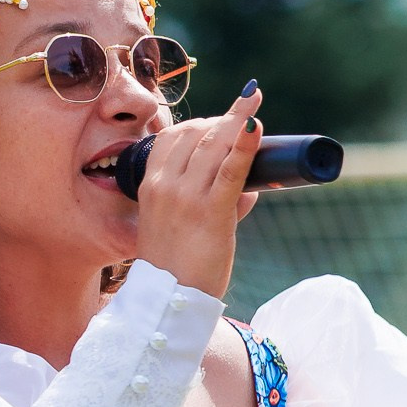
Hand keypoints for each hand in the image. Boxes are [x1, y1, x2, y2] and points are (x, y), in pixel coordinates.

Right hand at [132, 82, 262, 300]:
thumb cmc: (175, 269)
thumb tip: (248, 189)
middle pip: (196, 134)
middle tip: (244, 113)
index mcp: (150, 186)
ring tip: (253, 104)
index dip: (198, 124)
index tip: (217, 122)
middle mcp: (165, 185)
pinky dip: (245, 145)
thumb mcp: (176, 227)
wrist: (169, 302)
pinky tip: (256, 126)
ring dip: (237, 122)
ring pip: (214, 144)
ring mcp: (186, 197)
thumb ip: (209, 203)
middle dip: (222, 120)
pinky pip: (231, 170)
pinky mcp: (211, 211)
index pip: (172, 137)